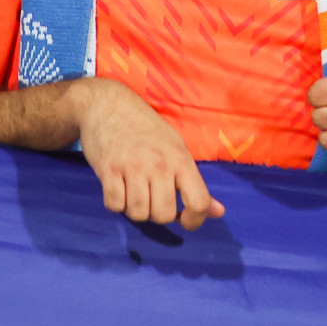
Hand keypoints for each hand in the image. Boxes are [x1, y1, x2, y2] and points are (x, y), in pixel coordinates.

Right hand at [79, 79, 224, 229]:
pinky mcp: (108, 170)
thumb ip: (195, 183)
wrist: (108, 105)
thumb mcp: (177, 149)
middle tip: (153, 198)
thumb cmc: (147, 129)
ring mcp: (133, 167)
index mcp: (181, 159)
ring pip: (139, 213)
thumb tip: (218, 212)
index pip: (198, 202)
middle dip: (158, 214)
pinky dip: (116, 203)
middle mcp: (160, 164)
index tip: (185, 219)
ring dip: (136, 209)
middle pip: (164, 215)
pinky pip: (114, 205)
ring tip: (135, 191)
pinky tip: (118, 187)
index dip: (194, 220)